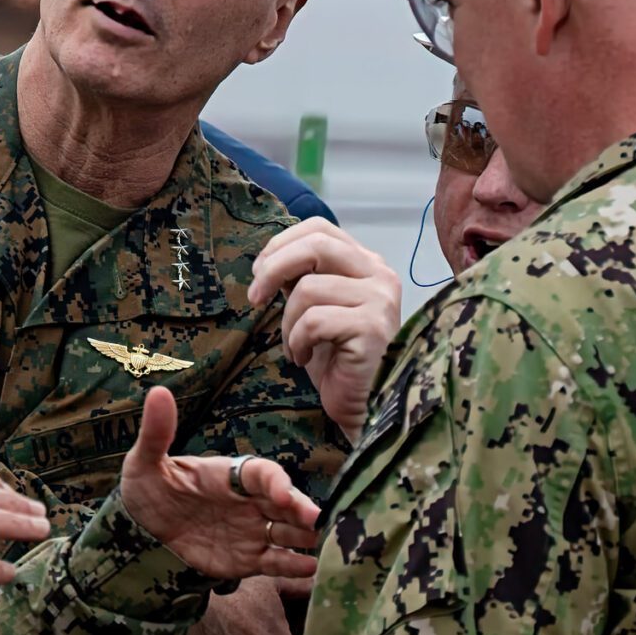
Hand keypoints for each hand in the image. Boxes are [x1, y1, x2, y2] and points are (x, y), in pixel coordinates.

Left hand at [118, 386, 319, 580]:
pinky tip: (310, 569)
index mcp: (230, 474)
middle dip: (301, 509)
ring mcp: (251, 529)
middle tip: (317, 520)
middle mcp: (249, 500)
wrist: (139, 533)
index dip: (274, 481)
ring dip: (306, 536)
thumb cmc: (147, 490)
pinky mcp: (247, 559)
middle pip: (284, 502)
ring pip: (287, 531)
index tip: (282, 493)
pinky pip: (275, 561)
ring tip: (325, 544)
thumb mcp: (145, 461)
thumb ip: (156, 433)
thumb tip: (159, 392)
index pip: (260, 473)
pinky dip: (293, 565)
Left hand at [250, 218, 404, 441]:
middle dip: (274, 268)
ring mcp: (380, 300)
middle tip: (255, 298)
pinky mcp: (373, 328)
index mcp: (367, 264)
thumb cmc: (337, 359)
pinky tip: (305, 358)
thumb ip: (303, 278)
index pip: (320, 229)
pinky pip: (314, 321)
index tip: (258, 272)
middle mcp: (380, 275)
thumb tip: (268, 260)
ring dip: (287, 322)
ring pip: (309, 288)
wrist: (364, 405)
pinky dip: (297, 342)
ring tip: (296, 346)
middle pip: (316, 246)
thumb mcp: (315, 309)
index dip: (281, 244)